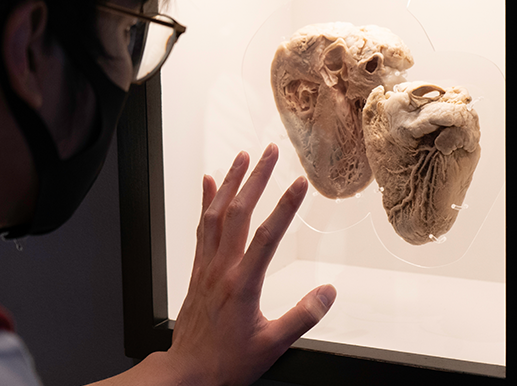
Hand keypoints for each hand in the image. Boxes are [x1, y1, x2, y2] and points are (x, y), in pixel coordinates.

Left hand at [166, 143, 336, 385]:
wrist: (188, 371)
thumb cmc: (227, 361)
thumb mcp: (273, 344)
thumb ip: (303, 316)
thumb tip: (328, 292)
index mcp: (242, 283)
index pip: (268, 236)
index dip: (285, 207)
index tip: (299, 183)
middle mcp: (221, 268)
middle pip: (239, 213)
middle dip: (256, 179)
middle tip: (270, 152)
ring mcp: (206, 266)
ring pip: (216, 215)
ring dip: (230, 183)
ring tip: (241, 157)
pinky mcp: (197, 269)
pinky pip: (201, 228)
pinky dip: (206, 202)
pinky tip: (209, 184)